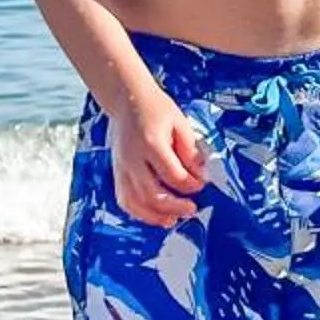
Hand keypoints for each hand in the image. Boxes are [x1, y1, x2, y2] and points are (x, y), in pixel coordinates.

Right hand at [108, 90, 207, 226]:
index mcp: (150, 143)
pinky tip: (155, 216)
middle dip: (175, 206)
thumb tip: (201, 175)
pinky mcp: (117, 172)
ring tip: (174, 219)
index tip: (202, 185)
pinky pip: (124, 200)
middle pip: (152, 194)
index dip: (190, 185)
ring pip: (135, 202)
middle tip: (192, 210)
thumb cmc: (156, 109)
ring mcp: (121, 167)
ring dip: (155, 216)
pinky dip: (139, 213)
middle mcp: (132, 158)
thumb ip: (190, 150)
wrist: (127, 100)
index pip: (172, 175)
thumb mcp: (180, 123)